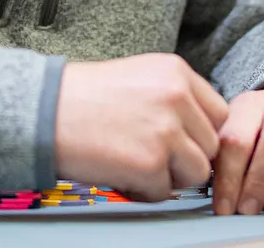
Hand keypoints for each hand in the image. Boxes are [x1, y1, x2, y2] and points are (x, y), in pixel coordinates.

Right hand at [55, 53, 228, 201]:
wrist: (44, 110)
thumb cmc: (84, 97)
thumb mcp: (140, 76)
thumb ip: (175, 96)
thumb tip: (201, 130)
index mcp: (177, 72)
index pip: (219, 113)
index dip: (201, 133)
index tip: (183, 142)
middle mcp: (177, 97)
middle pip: (211, 145)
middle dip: (187, 157)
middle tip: (155, 157)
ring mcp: (166, 131)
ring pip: (197, 171)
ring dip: (171, 176)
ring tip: (139, 166)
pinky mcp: (150, 163)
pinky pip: (164, 191)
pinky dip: (144, 190)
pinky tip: (122, 173)